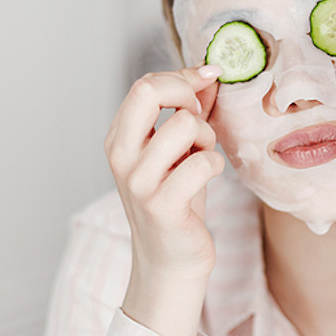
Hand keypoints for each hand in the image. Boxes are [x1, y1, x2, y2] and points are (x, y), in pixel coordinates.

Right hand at [104, 65, 224, 335]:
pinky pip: (203, 162)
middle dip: (187, 94)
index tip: (207, 83)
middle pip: (149, 91)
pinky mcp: (162, 205)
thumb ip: (189, 111)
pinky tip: (208, 178)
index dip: (182, 78)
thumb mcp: (178, 152)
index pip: (145, 84)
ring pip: (183, 125)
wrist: (170, 262)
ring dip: (206, 137)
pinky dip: (215, 165)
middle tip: (201, 120)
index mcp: (120, 138)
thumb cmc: (177, 203)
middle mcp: (121, 156)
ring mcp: (139, 181)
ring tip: (202, 158)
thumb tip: (209, 73)